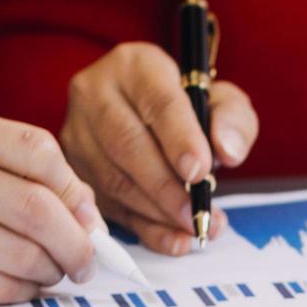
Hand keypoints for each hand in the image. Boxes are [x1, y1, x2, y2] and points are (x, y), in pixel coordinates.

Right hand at [0, 88, 103, 302]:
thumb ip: (21, 166)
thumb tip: (85, 210)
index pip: (41, 154)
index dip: (77, 192)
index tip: (88, 216)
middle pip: (36, 209)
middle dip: (76, 244)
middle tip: (85, 258)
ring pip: (19, 255)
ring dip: (49, 272)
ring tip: (51, 271)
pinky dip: (19, 291)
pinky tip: (20, 284)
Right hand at [60, 43, 259, 255]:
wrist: (147, 116)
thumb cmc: (187, 107)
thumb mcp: (220, 100)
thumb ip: (233, 120)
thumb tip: (228, 151)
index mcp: (134, 65)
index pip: (157, 101)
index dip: (179, 138)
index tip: (201, 171)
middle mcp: (94, 93)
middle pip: (126, 143)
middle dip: (166, 186)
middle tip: (198, 212)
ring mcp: (77, 133)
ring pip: (112, 178)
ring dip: (156, 212)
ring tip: (194, 228)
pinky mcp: (73, 171)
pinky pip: (106, 206)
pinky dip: (143, 229)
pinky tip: (173, 240)